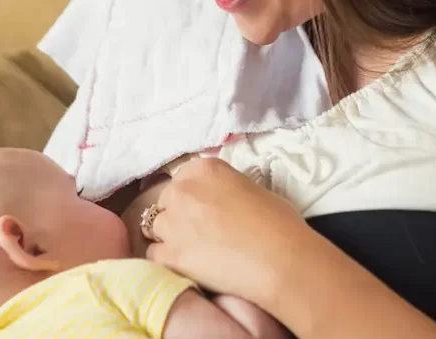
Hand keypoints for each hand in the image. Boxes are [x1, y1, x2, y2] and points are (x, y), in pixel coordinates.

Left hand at [144, 157, 312, 304]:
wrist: (280, 259)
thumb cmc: (278, 222)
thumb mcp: (252, 189)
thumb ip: (226, 189)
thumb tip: (222, 201)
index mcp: (205, 169)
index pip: (183, 177)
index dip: (193, 194)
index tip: (203, 207)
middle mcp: (183, 191)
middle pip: (166, 201)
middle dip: (178, 214)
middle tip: (199, 231)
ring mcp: (172, 224)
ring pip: (156, 227)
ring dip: (170, 236)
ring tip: (194, 251)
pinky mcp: (169, 256)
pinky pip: (155, 255)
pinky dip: (168, 260)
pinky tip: (189, 266)